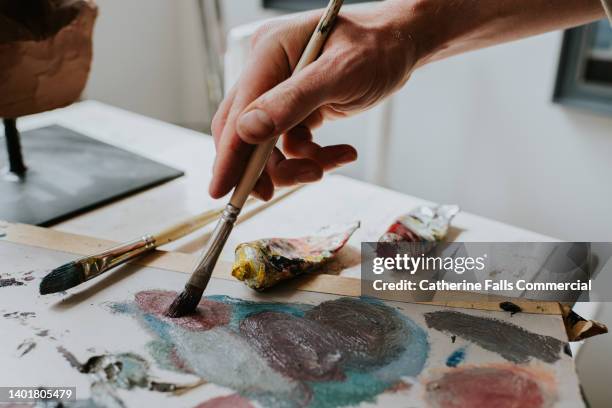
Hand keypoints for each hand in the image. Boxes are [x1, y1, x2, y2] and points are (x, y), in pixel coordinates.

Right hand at [209, 0, 420, 199]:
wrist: (401, 44)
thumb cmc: (377, 47)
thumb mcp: (339, 73)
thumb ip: (293, 101)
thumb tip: (248, 131)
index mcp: (269, 52)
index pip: (238, 111)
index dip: (229, 155)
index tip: (222, 190)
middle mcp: (268, 70)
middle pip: (245, 131)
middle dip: (262, 166)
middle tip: (272, 194)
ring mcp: (281, 90)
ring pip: (270, 145)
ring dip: (296, 164)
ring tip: (327, 167)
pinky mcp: (296, 106)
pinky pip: (292, 143)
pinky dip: (313, 156)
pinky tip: (342, 153)